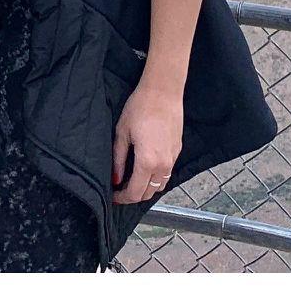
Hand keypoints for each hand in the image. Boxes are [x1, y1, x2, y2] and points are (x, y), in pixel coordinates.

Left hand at [112, 79, 182, 205]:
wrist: (163, 92)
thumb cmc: (140, 108)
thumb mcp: (122, 133)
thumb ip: (118, 159)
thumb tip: (116, 180)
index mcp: (147, 162)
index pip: (135, 193)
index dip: (122, 198)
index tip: (113, 196)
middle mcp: (163, 165)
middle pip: (149, 193)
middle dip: (133, 195)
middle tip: (120, 189)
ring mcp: (173, 158)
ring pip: (160, 185)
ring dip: (146, 187)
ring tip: (133, 180)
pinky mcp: (177, 151)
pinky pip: (167, 173)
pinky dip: (156, 177)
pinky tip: (146, 167)